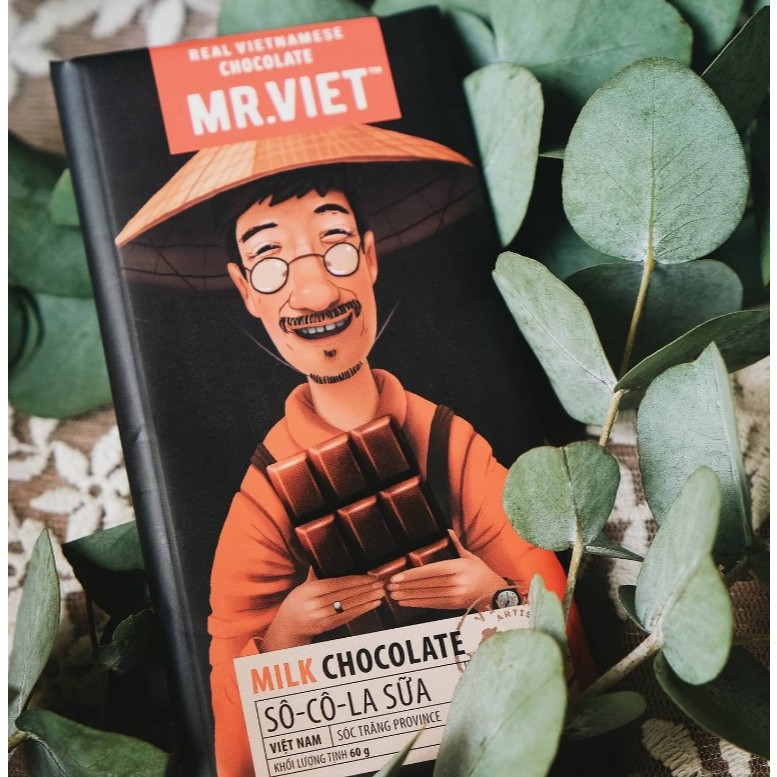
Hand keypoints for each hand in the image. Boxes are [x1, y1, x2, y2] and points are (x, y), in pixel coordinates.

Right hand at [261, 569, 383, 650]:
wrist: (288, 626)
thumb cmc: (297, 601)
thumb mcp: (304, 585)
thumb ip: (316, 572)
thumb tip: (325, 552)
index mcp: (311, 590)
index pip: (338, 583)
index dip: (356, 580)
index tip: (371, 577)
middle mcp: (316, 604)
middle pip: (346, 595)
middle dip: (366, 589)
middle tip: (381, 583)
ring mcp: (321, 617)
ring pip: (349, 606)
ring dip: (367, 600)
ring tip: (381, 593)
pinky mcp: (327, 626)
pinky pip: (348, 617)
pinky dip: (362, 610)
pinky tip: (373, 605)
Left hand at [387, 530, 505, 610]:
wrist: (494, 594)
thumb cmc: (480, 572)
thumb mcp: (470, 557)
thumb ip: (456, 545)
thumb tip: (448, 530)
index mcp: (458, 567)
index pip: (431, 571)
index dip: (413, 575)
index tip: (397, 577)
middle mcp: (456, 582)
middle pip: (426, 584)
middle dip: (406, 586)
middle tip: (389, 587)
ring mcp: (454, 595)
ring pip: (427, 596)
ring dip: (408, 596)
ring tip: (393, 595)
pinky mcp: (453, 605)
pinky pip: (432, 604)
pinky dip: (417, 604)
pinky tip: (405, 603)